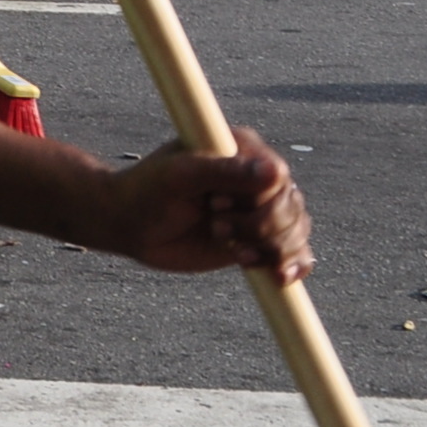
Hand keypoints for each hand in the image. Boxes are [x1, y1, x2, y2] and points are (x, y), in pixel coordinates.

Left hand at [96, 128, 309, 283]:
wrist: (129, 223)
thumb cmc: (148, 190)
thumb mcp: (180, 177)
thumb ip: (225, 172)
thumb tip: (276, 172)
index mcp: (242, 151)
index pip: (278, 177)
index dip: (257, 199)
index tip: (216, 204)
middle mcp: (257, 179)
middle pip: (291, 207)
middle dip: (259, 227)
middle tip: (217, 227)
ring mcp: (259, 210)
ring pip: (296, 231)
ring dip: (271, 248)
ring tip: (236, 252)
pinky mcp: (257, 239)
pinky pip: (296, 252)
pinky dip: (293, 264)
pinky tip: (278, 276)